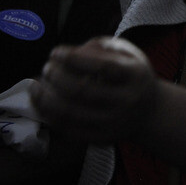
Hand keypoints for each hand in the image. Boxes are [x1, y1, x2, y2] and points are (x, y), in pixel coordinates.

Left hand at [30, 37, 158, 144]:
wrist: (149, 111)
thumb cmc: (131, 75)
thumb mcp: (128, 53)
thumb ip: (102, 46)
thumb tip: (72, 53)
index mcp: (136, 75)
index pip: (103, 66)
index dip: (75, 59)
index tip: (55, 52)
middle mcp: (128, 100)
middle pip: (82, 90)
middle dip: (56, 77)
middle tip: (47, 67)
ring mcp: (115, 123)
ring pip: (70, 113)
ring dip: (46, 98)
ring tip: (36, 85)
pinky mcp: (103, 139)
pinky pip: (69, 129)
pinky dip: (50, 115)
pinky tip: (42, 103)